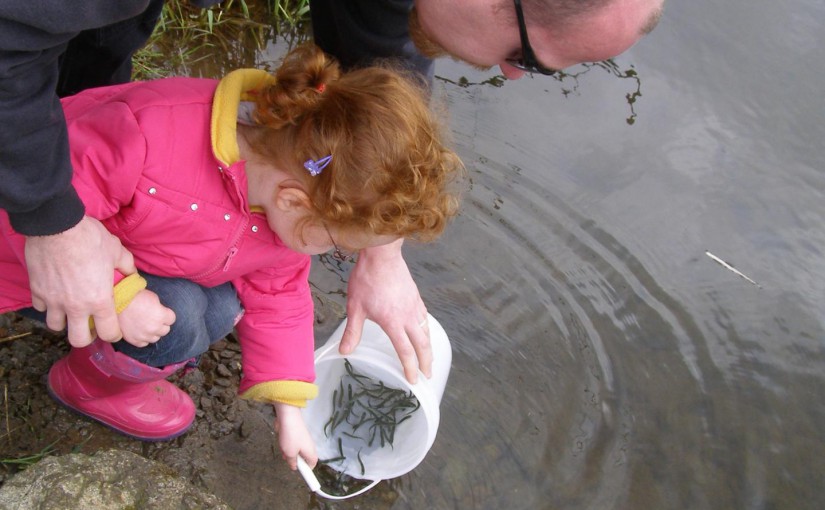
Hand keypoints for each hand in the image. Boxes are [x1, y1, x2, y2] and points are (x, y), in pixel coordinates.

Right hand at [25, 216, 135, 346]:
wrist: (57, 226)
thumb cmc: (90, 238)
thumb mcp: (117, 251)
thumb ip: (126, 266)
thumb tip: (131, 273)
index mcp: (100, 300)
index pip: (108, 333)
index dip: (113, 334)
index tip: (112, 330)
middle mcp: (76, 306)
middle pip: (79, 340)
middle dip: (86, 337)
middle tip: (89, 326)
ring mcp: (54, 300)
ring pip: (56, 326)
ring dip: (64, 321)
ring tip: (70, 311)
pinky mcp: (37, 291)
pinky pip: (41, 308)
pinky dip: (47, 305)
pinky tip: (54, 295)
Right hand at [118, 289, 175, 347]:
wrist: (116, 301)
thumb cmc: (136, 296)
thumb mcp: (154, 298)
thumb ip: (160, 308)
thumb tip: (161, 313)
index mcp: (161, 316)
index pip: (172, 319)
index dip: (167, 314)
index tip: (161, 312)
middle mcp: (154, 328)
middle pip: (165, 330)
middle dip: (161, 324)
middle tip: (154, 318)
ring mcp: (143, 336)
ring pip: (155, 338)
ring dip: (153, 332)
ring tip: (146, 325)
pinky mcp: (133, 340)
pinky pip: (143, 343)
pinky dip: (143, 338)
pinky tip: (140, 331)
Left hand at [274, 403, 316, 470]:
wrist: (288, 417)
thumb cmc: (291, 437)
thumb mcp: (290, 454)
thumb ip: (292, 462)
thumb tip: (294, 467)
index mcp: (311, 452)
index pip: (312, 464)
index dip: (307, 469)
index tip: (299, 471)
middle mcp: (309, 446)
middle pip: (303, 457)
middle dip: (294, 459)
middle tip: (287, 458)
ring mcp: (303, 439)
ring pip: (296, 450)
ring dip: (289, 452)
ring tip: (283, 448)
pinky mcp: (297, 434)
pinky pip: (293, 443)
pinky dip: (287, 444)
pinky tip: (281, 441)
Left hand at [342, 239, 431, 383]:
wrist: (381, 255)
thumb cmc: (366, 280)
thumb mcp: (355, 308)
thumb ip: (352, 331)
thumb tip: (344, 351)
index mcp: (393, 322)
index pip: (406, 351)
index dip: (410, 368)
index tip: (414, 380)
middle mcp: (408, 316)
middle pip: (423, 344)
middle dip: (426, 362)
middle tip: (428, 375)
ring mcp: (414, 306)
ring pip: (426, 331)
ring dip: (429, 347)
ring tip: (428, 358)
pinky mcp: (416, 297)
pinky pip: (424, 318)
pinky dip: (426, 330)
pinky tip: (423, 331)